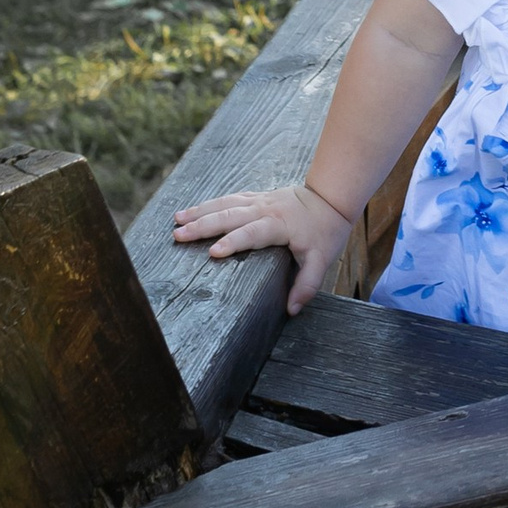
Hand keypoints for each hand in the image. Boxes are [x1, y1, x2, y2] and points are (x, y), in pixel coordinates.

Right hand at [169, 182, 352, 315]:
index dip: (232, 242)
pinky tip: (192, 210)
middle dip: (203, 225)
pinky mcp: (256, 197)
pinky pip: (229, 198)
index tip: (212, 253)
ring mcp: (259, 201)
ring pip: (224, 204)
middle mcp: (264, 210)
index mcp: (279, 225)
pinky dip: (209, 204)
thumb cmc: (325, 232)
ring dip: (200, 211)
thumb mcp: (322, 260)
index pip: (251, 234)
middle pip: (229, 216)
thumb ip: (307, 285)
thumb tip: (292, 310)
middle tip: (179, 235)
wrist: (331, 198)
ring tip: (177, 220)